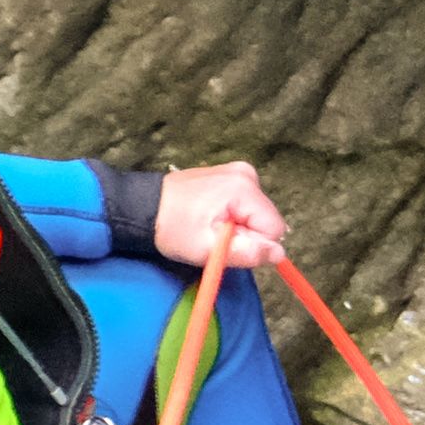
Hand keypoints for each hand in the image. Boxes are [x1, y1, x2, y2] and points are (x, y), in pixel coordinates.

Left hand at [156, 160, 296, 272]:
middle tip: (213, 235)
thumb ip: (247, 252)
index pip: (274, 229)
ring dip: (238, 225)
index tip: (224, 242)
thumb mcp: (208, 249)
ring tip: (208, 224)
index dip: (253, 243)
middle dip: (246, 233)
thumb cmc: (173, 228)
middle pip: (266, 218)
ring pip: (257, 213)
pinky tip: (210, 214)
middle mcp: (247, 174)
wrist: (144, 205)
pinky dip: (232, 214)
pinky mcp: (232, 174)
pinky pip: (247, 204)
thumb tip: (279, 253)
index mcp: (244, 188)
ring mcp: (240, 171)